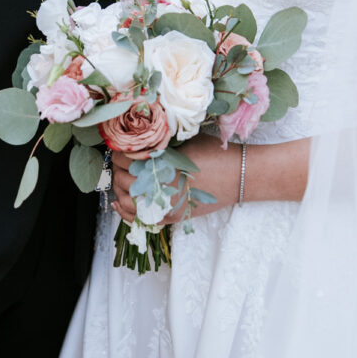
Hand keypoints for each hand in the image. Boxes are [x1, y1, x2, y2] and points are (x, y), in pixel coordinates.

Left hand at [110, 135, 237, 223]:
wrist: (238, 175)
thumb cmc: (213, 153)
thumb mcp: (184, 140)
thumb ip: (159, 142)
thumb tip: (135, 139)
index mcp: (160, 164)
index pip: (123, 159)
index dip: (118, 152)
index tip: (119, 147)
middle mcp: (159, 186)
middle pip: (122, 179)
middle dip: (118, 169)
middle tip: (120, 160)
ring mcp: (164, 205)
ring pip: (127, 200)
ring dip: (120, 188)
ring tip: (122, 178)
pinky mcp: (170, 216)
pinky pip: (139, 218)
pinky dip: (126, 211)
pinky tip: (119, 202)